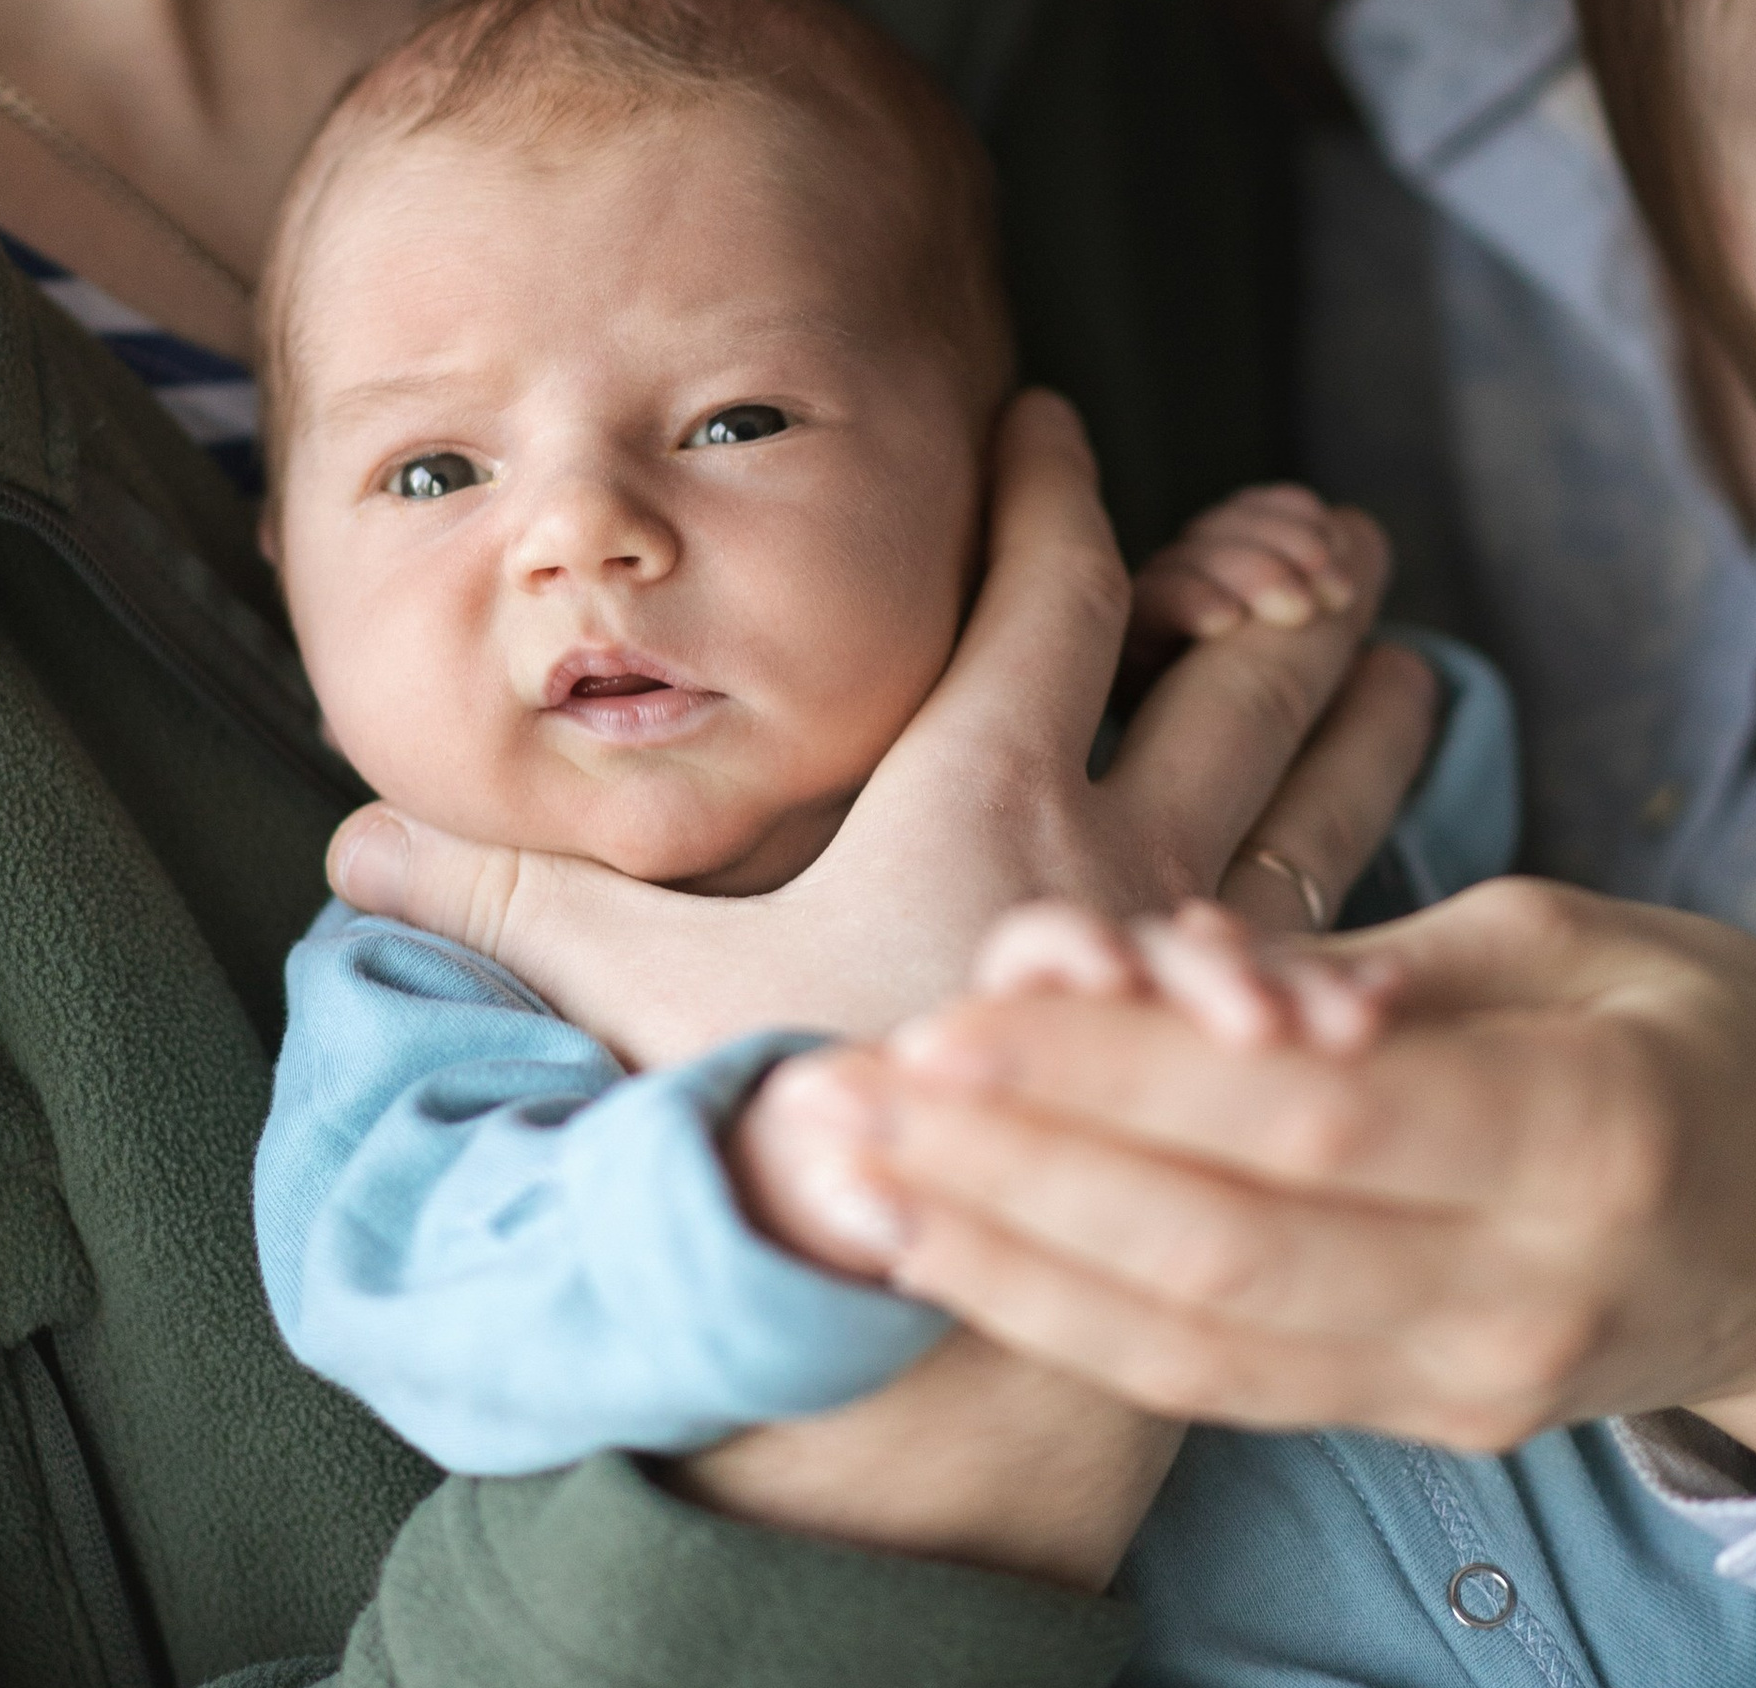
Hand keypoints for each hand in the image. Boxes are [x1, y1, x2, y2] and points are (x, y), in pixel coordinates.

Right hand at [325, 395, 1429, 1065]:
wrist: (922, 1334)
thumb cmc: (781, 1122)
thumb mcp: (641, 991)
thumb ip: (515, 903)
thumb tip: (351, 841)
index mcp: (982, 791)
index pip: (1047, 589)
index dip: (1049, 489)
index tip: (1052, 420)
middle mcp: (1118, 847)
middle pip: (1235, 670)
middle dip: (1274, 584)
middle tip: (1331, 530)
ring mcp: (1202, 951)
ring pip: (1319, 792)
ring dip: (1363, 713)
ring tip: (1403, 649)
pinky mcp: (1244, 1052)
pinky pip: (1339, 929)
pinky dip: (1374, 867)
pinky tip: (1401, 861)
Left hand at [785, 882, 1755, 1481]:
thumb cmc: (1700, 1034)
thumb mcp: (1573, 936)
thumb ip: (1378, 969)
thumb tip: (1191, 974)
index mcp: (1583, 1131)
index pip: (1308, 1116)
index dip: (1122, 1076)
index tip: (962, 1013)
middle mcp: (1520, 1288)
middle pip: (1225, 1243)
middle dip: (1022, 1172)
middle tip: (859, 1094)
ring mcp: (1468, 1376)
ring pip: (1202, 1341)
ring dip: (1012, 1260)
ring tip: (864, 1178)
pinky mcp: (1420, 1413)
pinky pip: (1224, 1384)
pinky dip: (1079, 1323)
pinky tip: (964, 1255)